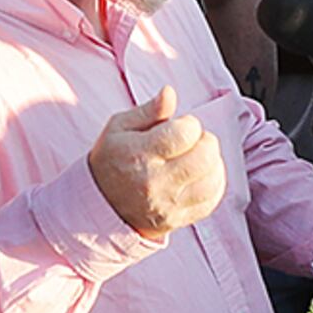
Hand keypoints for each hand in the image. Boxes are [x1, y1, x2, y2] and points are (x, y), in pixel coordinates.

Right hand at [88, 86, 222, 240]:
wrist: (98, 205)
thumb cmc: (111, 160)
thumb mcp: (119, 128)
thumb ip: (149, 110)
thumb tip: (170, 92)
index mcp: (139, 154)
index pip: (184, 133)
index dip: (190, 123)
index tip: (180, 126)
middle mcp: (155, 182)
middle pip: (204, 157)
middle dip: (206, 141)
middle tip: (193, 141)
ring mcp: (168, 204)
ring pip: (212, 180)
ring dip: (213, 163)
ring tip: (198, 157)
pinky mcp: (177, 220)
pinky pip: (211, 201)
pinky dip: (214, 184)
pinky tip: (202, 174)